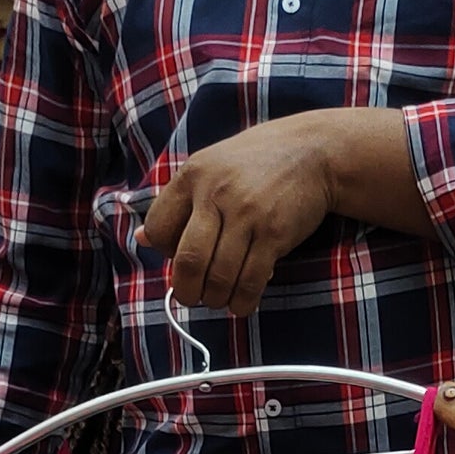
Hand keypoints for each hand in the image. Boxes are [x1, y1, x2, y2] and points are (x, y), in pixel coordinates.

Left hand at [139, 117, 340, 317]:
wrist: (313, 151)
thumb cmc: (256, 162)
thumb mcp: (210, 166)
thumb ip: (178, 202)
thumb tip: (141, 237)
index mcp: (193, 175)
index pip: (158, 229)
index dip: (163, 254)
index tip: (178, 260)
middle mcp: (216, 193)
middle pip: (187, 261)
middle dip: (186, 291)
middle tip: (193, 297)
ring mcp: (247, 214)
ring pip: (218, 277)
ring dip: (215, 299)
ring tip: (218, 299)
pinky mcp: (274, 234)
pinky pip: (250, 282)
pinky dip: (242, 301)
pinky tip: (241, 301)